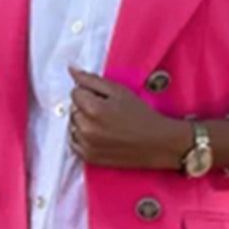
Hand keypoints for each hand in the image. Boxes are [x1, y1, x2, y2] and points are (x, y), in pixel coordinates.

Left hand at [66, 65, 190, 170]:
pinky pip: (74, 143)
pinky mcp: (89, 158)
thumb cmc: (140, 115)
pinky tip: (98, 135)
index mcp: (93, 109)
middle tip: (106, 111)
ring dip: (83, 123)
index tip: (103, 98)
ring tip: (104, 124)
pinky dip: (82, 138)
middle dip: (85, 107)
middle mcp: (86, 129)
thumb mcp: (119, 91)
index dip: (89, 92)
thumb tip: (71, 70)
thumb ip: (92, 79)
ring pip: (72, 126)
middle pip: (73, 109)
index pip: (75, 92)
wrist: (156, 143)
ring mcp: (87, 145)